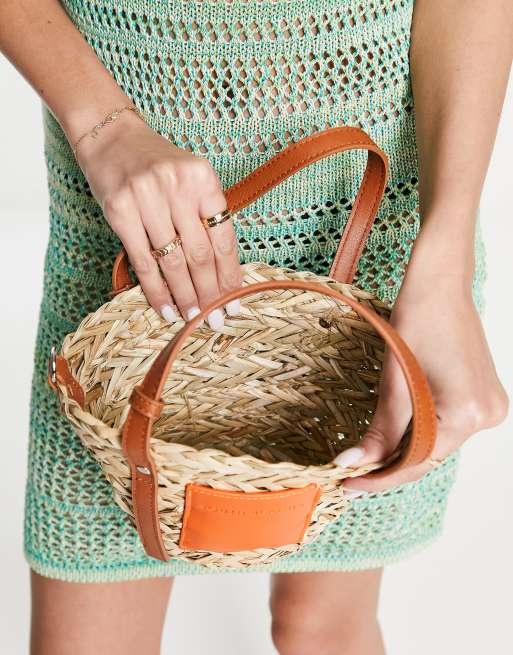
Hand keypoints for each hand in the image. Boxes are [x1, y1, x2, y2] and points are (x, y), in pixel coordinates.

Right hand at [74, 111, 241, 328]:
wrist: (111, 137)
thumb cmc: (157, 165)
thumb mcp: (190, 180)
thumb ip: (205, 217)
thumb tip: (221, 273)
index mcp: (203, 179)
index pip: (223, 238)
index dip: (230, 275)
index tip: (235, 302)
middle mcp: (177, 187)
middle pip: (200, 254)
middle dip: (210, 293)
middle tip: (215, 320)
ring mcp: (147, 197)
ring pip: (172, 262)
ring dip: (185, 296)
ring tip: (193, 319)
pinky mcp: (120, 211)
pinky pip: (143, 261)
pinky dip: (155, 290)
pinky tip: (165, 308)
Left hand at [335, 226, 508, 493]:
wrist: (440, 282)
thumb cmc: (417, 318)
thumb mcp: (394, 379)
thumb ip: (380, 429)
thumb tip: (354, 464)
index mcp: (467, 413)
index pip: (418, 463)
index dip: (380, 478)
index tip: (348, 485)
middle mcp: (486, 416)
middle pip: (430, 455)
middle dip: (390, 465)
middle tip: (351, 472)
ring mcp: (489, 406)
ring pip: (438, 442)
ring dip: (405, 449)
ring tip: (368, 456)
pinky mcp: (484, 396)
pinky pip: (448, 426)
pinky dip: (421, 432)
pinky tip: (396, 434)